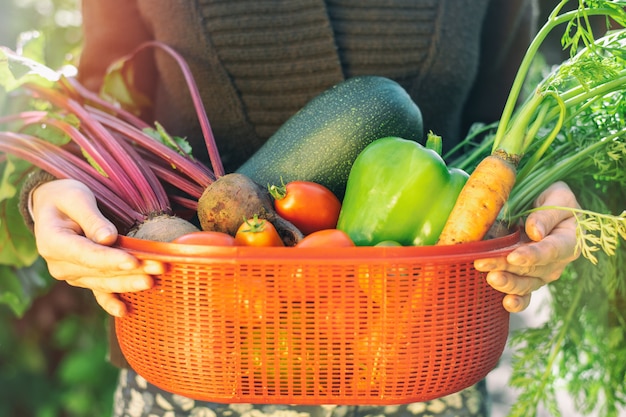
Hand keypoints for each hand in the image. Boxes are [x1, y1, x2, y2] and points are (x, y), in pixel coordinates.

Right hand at [31, 179, 163, 316]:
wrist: (53, 208)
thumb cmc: (66, 199)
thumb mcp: (76, 198)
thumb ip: (92, 218)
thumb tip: (108, 238)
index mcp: (53, 242)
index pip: (87, 254)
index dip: (111, 259)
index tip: (134, 261)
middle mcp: (60, 264)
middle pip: (100, 271)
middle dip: (131, 270)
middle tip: (159, 267)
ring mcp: (72, 275)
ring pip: (105, 282)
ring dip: (130, 282)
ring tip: (155, 279)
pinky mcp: (84, 278)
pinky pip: (99, 292)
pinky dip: (111, 302)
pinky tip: (125, 311)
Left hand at [475, 181, 580, 312]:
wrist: (548, 205)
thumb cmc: (554, 199)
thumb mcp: (557, 196)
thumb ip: (547, 214)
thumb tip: (535, 232)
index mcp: (568, 240)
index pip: (551, 250)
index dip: (532, 255)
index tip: (514, 256)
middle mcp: (557, 261)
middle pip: (531, 269)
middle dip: (505, 267)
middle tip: (482, 263)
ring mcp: (542, 272)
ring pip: (526, 284)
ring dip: (506, 283)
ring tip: (489, 277)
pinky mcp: (529, 278)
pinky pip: (525, 295)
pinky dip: (516, 302)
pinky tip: (506, 304)